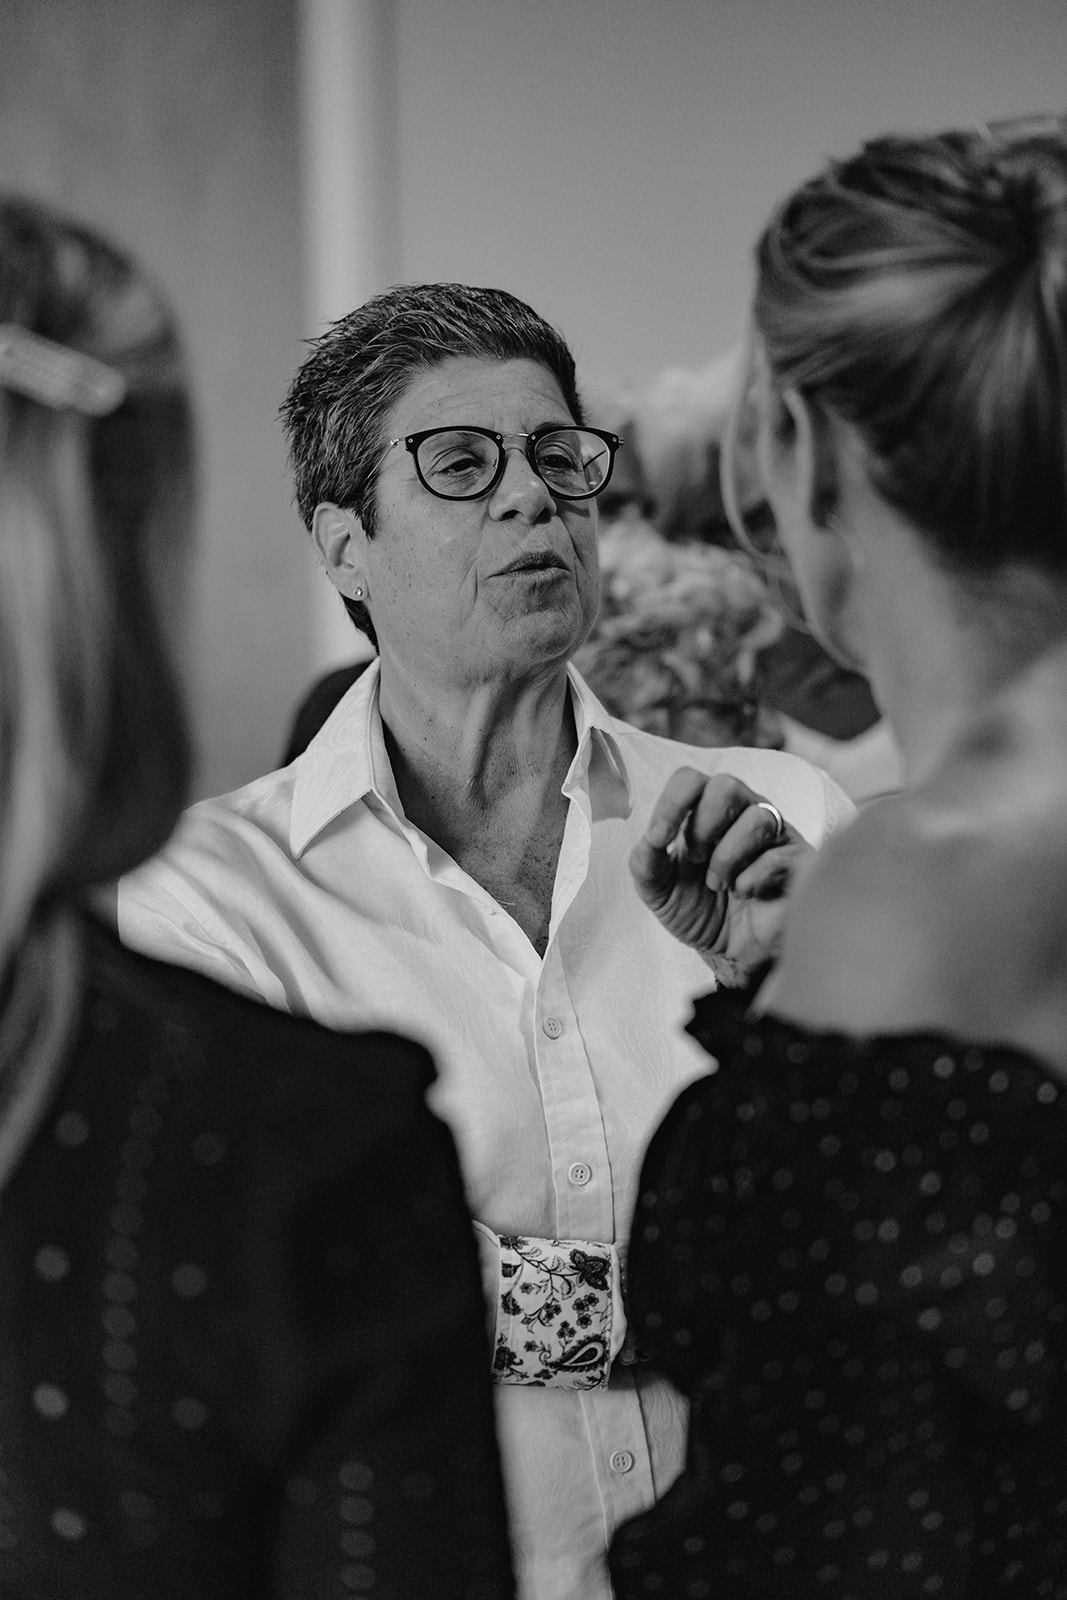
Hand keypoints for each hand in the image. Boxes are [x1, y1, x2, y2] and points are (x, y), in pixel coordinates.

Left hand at [629, 769, 811, 984]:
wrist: (730, 953)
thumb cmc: (698, 911)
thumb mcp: (659, 891)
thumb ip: (645, 862)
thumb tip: (651, 838)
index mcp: (705, 811)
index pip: (689, 779)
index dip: (672, 803)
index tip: (659, 838)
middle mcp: (743, 813)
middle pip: (726, 785)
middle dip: (702, 826)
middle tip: (696, 859)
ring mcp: (775, 835)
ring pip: (758, 818)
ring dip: (727, 858)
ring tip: (720, 885)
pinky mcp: (799, 862)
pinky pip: (778, 856)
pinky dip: (751, 880)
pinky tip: (745, 894)